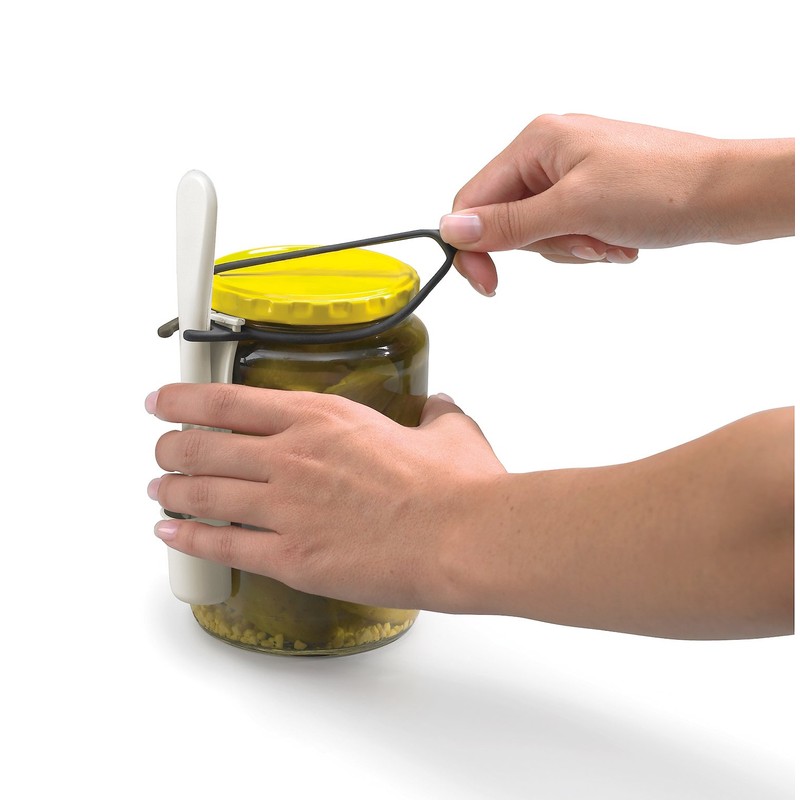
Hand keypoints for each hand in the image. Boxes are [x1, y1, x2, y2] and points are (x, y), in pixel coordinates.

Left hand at [147, 383, 505, 610]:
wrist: (462, 537)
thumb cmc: (455, 488)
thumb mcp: (447, 431)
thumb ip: (434, 414)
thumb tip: (439, 409)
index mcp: (323, 418)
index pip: (229, 400)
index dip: (184, 398)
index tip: (163, 400)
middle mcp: (293, 457)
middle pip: (202, 446)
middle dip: (169, 447)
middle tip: (161, 449)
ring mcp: (287, 508)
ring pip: (202, 494)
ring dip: (171, 490)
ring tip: (158, 490)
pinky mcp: (292, 556)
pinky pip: (222, 546)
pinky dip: (187, 539)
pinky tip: (171, 534)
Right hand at [440, 114, 793, 294]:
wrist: (730, 194)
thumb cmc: (661, 187)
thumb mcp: (573, 208)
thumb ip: (508, 223)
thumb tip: (451, 230)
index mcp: (536, 142)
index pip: (474, 201)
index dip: (474, 246)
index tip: (489, 286)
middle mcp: (550, 154)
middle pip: (509, 222)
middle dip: (547, 246)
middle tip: (585, 241)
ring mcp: (573, 174)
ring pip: (540, 234)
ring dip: (574, 249)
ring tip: (610, 239)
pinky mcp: (594, 193)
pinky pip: (568, 234)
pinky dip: (591, 246)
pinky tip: (620, 240)